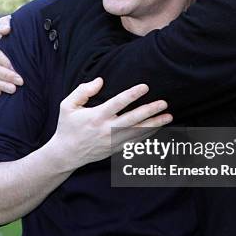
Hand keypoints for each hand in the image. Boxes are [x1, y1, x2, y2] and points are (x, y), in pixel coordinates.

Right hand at [0, 15, 22, 96]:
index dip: (5, 63)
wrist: (17, 46)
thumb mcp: (13, 25)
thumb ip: (7, 23)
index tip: (17, 68)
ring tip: (14, 89)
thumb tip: (5, 30)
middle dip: (7, 76)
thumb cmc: (16, 35)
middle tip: (21, 81)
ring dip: (1, 85)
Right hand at [47, 78, 172, 171]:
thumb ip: (83, 91)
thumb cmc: (67, 126)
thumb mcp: (67, 105)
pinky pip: (135, 142)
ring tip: (169, 116)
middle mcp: (107, 130)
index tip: (145, 87)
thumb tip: (100, 81)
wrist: (66, 154)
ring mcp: (113, 141)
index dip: (132, 94)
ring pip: (138, 132)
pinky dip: (148, 136)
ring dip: (154, 124)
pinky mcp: (116, 149)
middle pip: (133, 119)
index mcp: (96, 117)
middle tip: (164, 103)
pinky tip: (158, 128)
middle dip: (150, 111)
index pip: (117, 103)